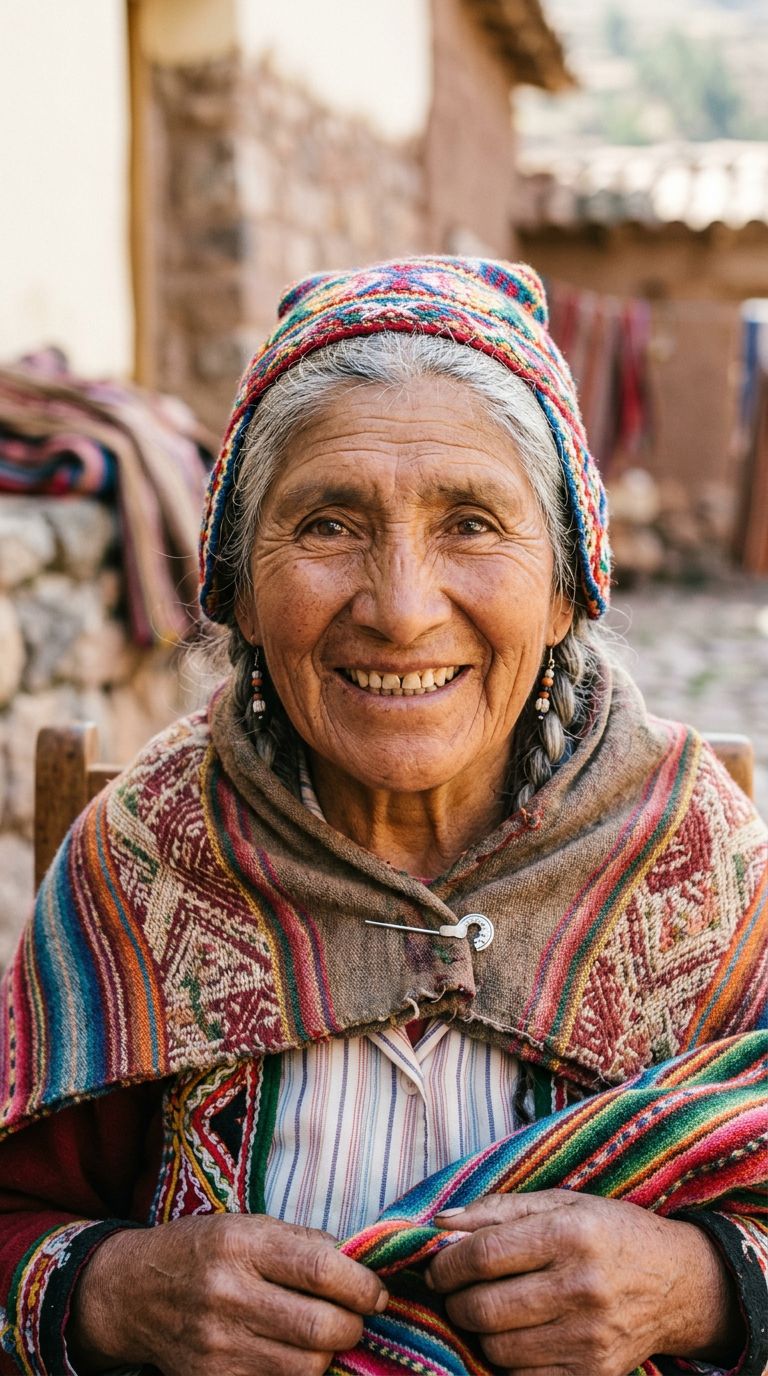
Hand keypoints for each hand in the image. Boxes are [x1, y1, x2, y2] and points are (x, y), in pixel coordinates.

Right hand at [69, 1213, 387, 1374]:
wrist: (134, 1292)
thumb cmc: (203, 1250)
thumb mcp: (248, 1226)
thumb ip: (304, 1244)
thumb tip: (362, 1265)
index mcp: (241, 1244)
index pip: (321, 1269)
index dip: (362, 1285)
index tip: (377, 1292)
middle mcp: (227, 1294)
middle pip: (319, 1327)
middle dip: (353, 1326)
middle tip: (356, 1318)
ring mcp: (217, 1345)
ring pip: (306, 1367)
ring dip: (329, 1355)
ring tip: (325, 1336)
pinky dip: (298, 1374)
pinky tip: (295, 1355)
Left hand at [426, 1191, 740, 1375]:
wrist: (677, 1283)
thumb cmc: (610, 1233)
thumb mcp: (562, 1203)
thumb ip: (498, 1209)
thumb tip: (440, 1223)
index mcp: (570, 1235)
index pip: (483, 1255)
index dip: (447, 1264)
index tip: (437, 1265)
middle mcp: (581, 1287)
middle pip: (484, 1307)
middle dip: (453, 1300)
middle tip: (453, 1291)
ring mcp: (588, 1337)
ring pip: (496, 1348)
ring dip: (476, 1332)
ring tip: (484, 1310)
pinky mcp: (593, 1373)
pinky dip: (505, 1359)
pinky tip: (512, 1335)